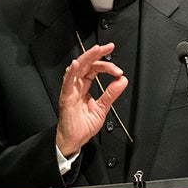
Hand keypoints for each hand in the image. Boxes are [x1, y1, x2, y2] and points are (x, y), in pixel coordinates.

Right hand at [55, 43, 127, 157]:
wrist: (74, 140)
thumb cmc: (83, 126)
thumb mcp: (102, 108)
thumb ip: (111, 93)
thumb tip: (122, 80)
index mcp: (84, 87)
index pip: (94, 69)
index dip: (106, 66)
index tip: (118, 71)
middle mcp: (76, 86)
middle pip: (86, 64)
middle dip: (97, 53)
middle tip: (108, 47)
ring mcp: (70, 90)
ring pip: (77, 68)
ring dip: (87, 57)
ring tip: (97, 50)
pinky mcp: (66, 97)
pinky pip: (67, 82)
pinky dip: (71, 72)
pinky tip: (76, 64)